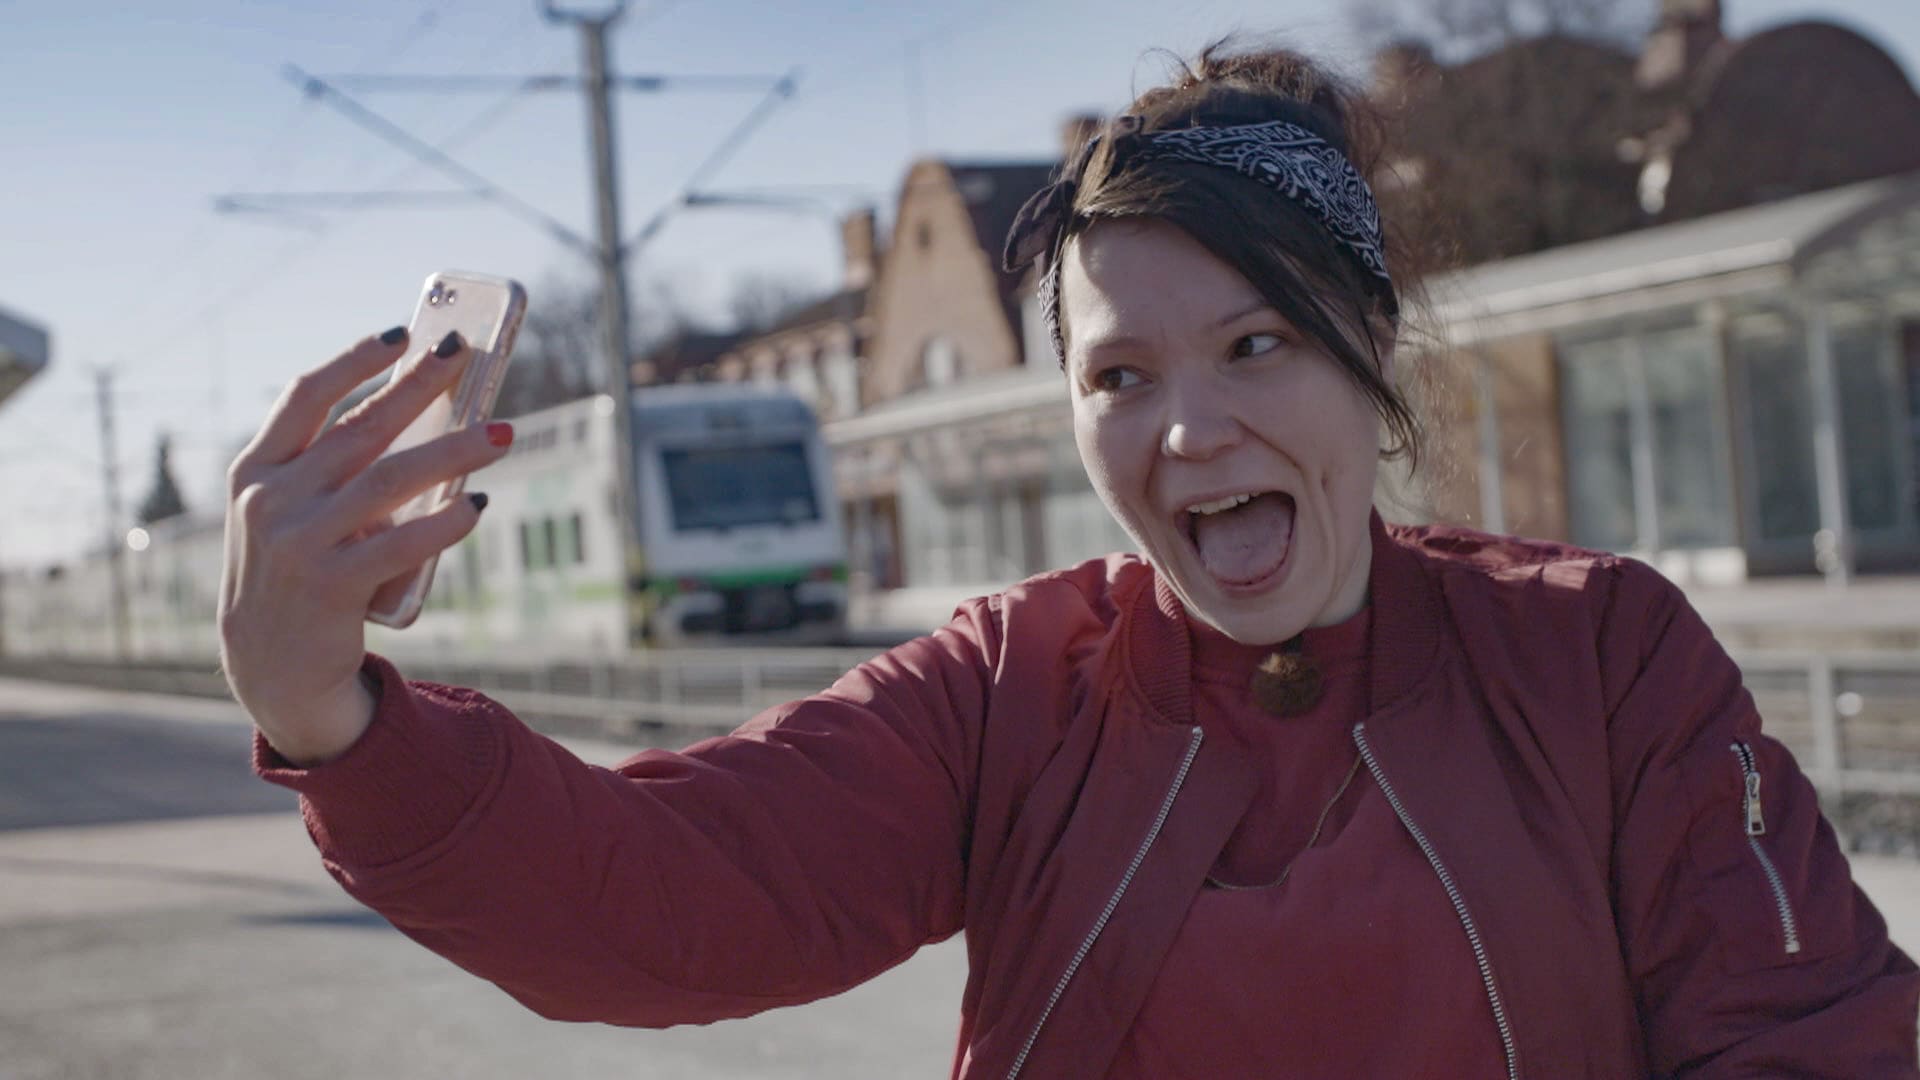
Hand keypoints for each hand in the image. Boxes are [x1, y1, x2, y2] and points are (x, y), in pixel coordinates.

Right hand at [218, 328, 512, 765]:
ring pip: (392, 479)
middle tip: (465, 355)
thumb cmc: (297, 572)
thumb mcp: (291, 513)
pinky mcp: (333, 586)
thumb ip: (330, 469)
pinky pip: (403, 544)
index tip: (403, 333)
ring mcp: (300, 543)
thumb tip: (423, 415)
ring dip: (455, 450)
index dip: (356, 361)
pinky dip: (445, 522)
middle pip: (361, 428)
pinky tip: (478, 507)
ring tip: (502, 432)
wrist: (271, 666)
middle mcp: (271, 501)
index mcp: (255, 472)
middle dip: (419, 385)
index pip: (306, 397)